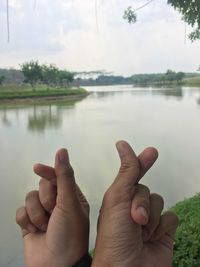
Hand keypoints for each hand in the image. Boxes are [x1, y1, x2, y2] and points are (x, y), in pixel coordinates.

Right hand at [16, 149, 88, 266]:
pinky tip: (36, 231)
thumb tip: (62, 152)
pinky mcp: (30, 223)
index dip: (48, 171)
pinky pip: (21, 212)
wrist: (56, 265)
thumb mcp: (69, 202)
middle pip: (42, 186)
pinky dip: (27, 221)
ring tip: (46, 226)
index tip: (38, 168)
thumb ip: (64, 176)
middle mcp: (58, 203)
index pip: (58, 176)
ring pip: (30, 198)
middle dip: (46, 200)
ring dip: (37, 213)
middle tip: (53, 212)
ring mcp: (43, 213)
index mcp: (71, 196)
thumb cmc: (69, 236)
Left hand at [92, 141, 178, 266]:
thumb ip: (126, 172)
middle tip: (134, 217)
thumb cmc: (114, 237)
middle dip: (141, 202)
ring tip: (141, 232)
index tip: (150, 151)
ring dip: (151, 217)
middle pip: (146, 190)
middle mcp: (133, 207)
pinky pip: (171, 217)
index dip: (141, 162)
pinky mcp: (162, 231)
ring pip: (159, 202)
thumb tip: (123, 145)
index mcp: (118, 198)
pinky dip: (162, 227)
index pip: (132, 174)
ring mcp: (148, 219)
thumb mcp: (117, 198)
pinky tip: (152, 237)